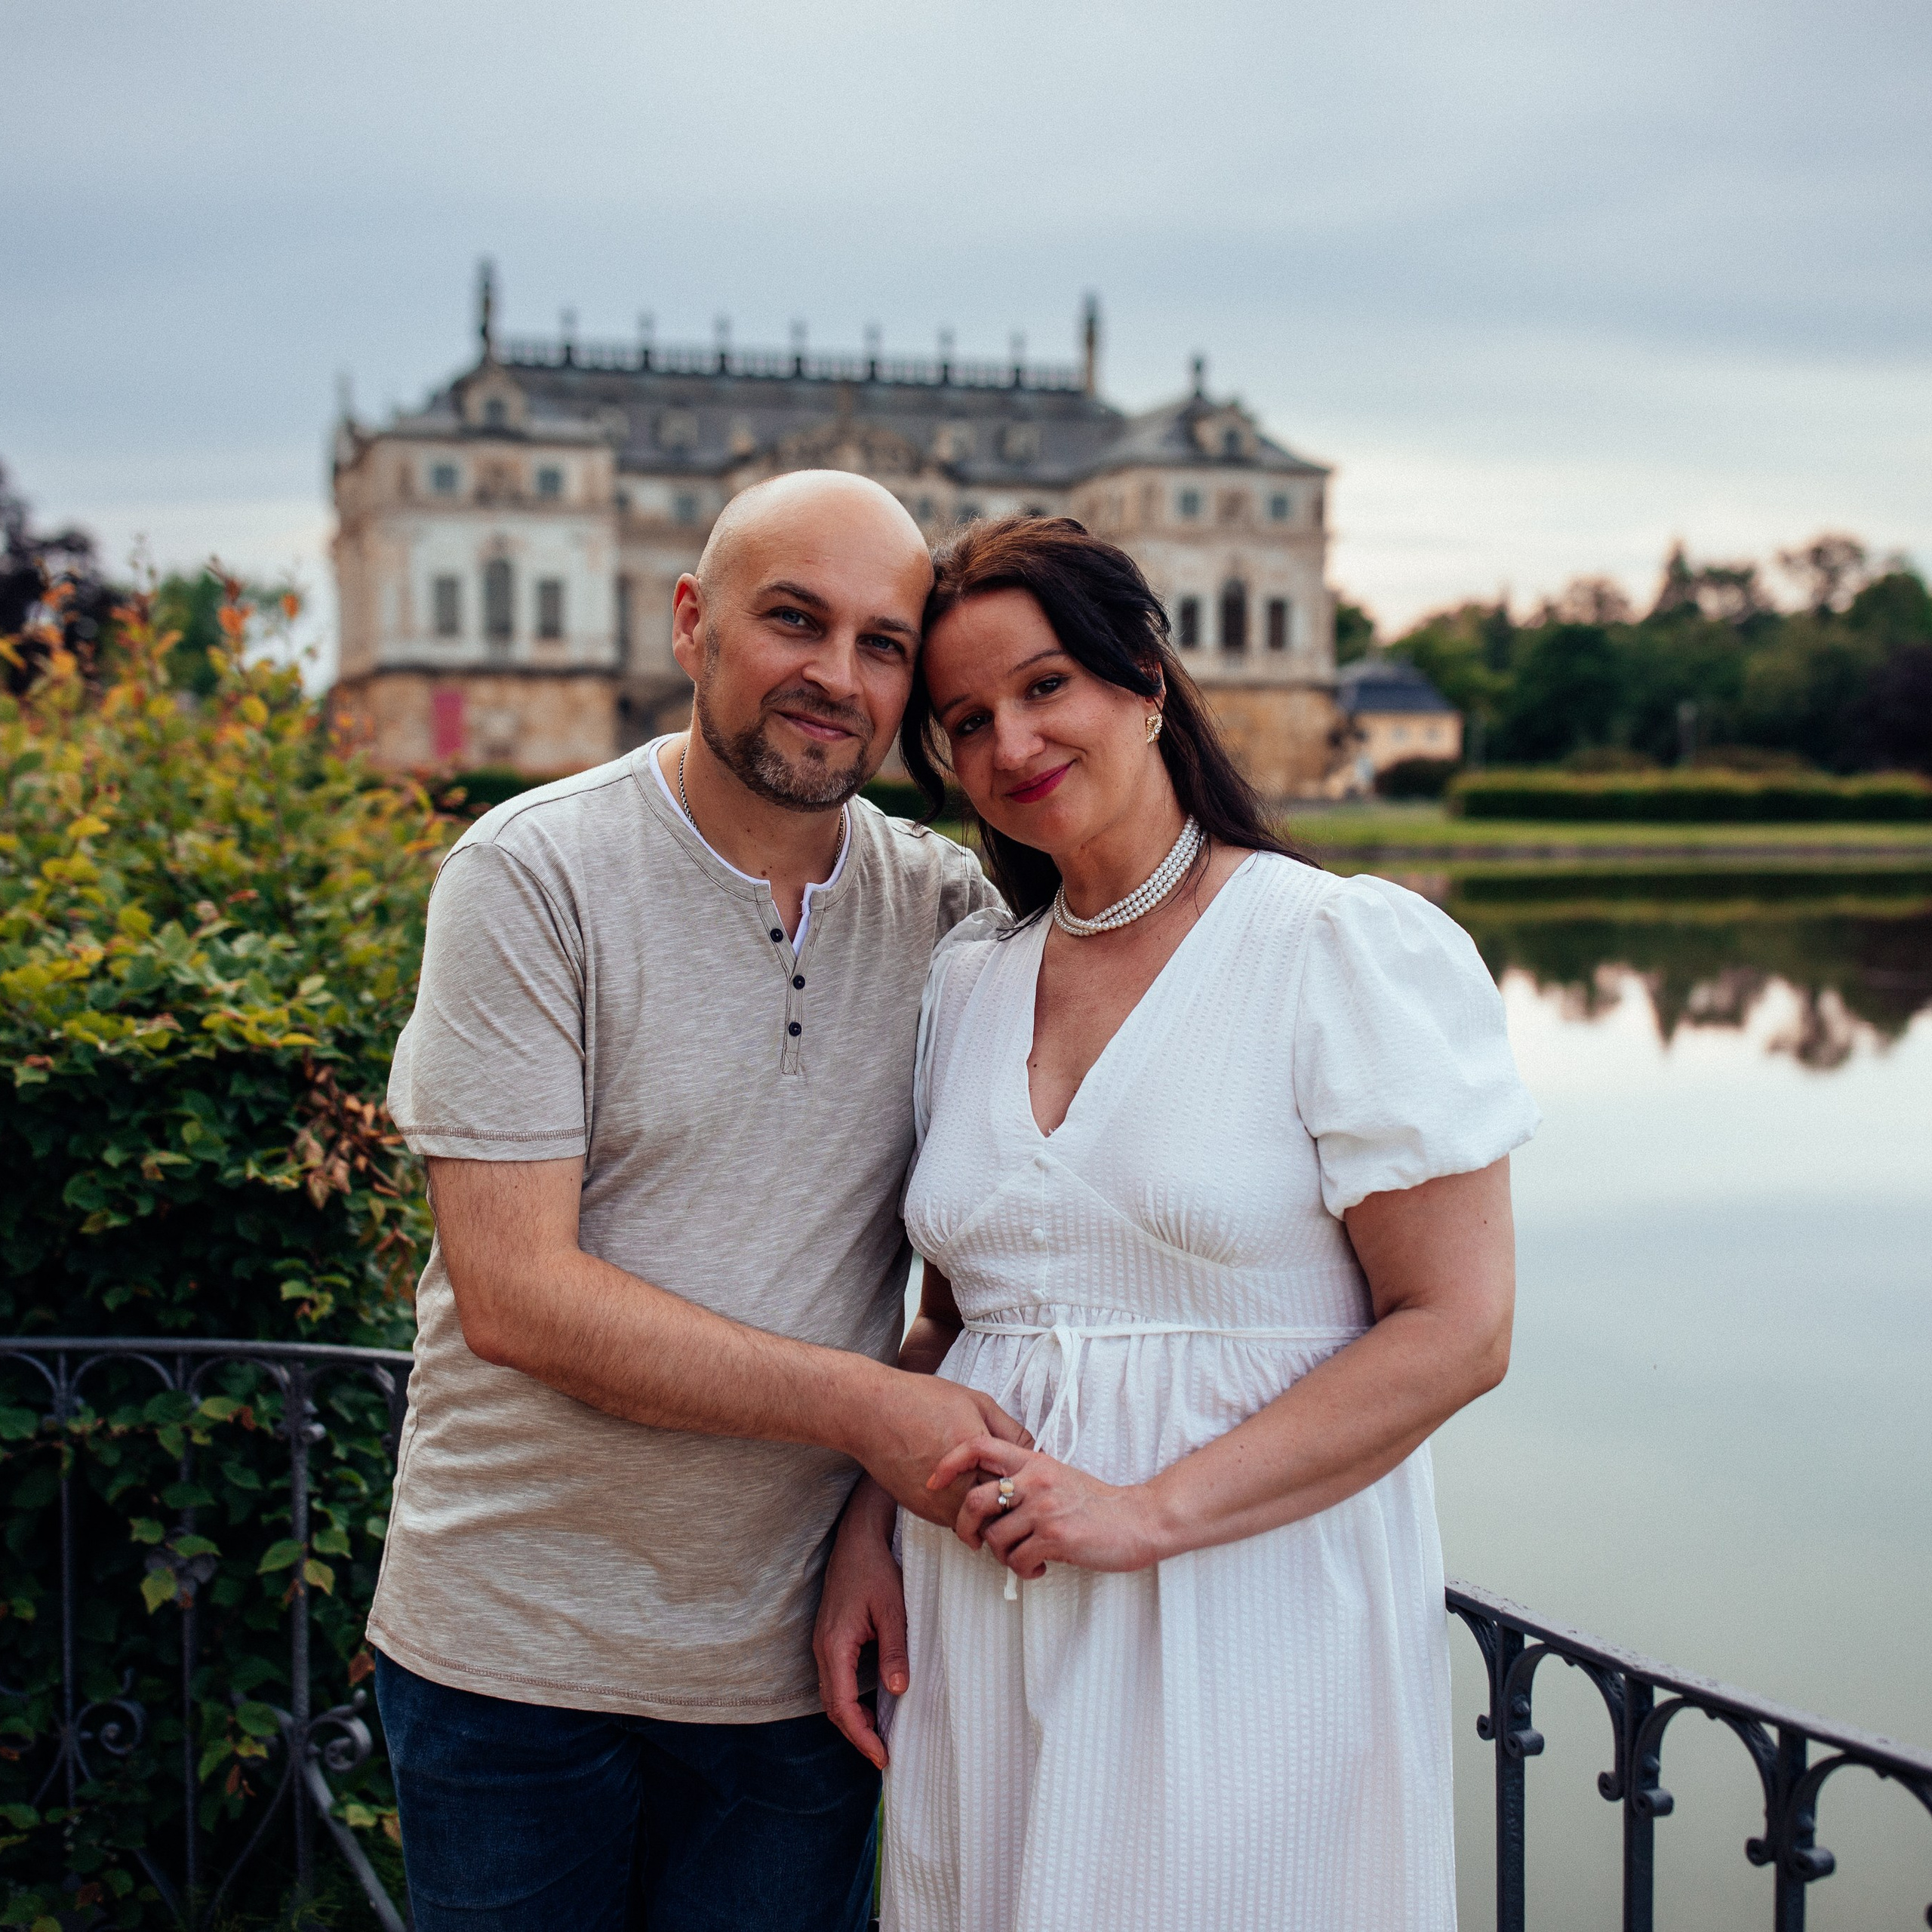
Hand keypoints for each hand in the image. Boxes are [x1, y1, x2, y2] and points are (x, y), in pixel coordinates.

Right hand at [813, 1478, 904, 1769]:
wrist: (857, 1539)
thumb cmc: (876, 1570)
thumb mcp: (893, 1609)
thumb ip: (894, 1649)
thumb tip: (898, 1690)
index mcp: (835, 1645)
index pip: (842, 1705)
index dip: (861, 1735)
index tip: (882, 1756)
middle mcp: (823, 1648)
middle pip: (833, 1706)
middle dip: (857, 1733)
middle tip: (883, 1755)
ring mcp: (824, 1642)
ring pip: (832, 1693)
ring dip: (852, 1718)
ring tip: (879, 1736)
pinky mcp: (830, 1637)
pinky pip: (835, 1678)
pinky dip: (850, 1699)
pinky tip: (871, 1704)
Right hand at [851, 1372, 1030, 1528]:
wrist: (872, 1413)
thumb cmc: (923, 1400)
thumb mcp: (976, 1402)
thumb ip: (1010, 1430)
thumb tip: (1037, 1452)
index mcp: (980, 1454)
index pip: (1019, 1485)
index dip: (1029, 1486)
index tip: (1035, 1486)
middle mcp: (961, 1485)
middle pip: (1002, 1513)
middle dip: (1014, 1509)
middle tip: (1022, 1503)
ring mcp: (941, 1503)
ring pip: (980, 1525)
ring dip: (990, 1516)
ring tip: (995, 1500)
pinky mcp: (924, 1511)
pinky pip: (955, 1523)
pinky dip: (965, 1515)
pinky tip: (965, 1493)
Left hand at [927, 1435, 1165, 1578]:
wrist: (1138, 1520)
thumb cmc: (1096, 1504)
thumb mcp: (1058, 1477)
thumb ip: (1025, 1480)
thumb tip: (988, 1500)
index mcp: (1034, 1461)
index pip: (979, 1445)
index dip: (949, 1461)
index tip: (934, 1480)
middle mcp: (1036, 1480)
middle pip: (974, 1499)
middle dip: (964, 1526)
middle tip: (971, 1541)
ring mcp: (1045, 1508)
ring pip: (994, 1539)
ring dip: (1004, 1556)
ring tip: (1025, 1557)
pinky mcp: (1055, 1537)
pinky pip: (1018, 1561)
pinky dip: (1025, 1571)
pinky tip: (1042, 1567)